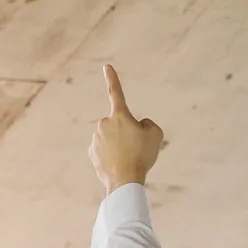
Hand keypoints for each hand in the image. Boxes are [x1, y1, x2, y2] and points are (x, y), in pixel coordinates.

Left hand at [89, 64, 164, 191]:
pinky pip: (104, 150)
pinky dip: (111, 155)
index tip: (106, 66)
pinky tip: (117, 164)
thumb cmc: (142, 156)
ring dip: (119, 144)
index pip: (116, 92)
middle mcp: (104, 123)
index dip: (112, 78)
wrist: (125, 181)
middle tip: (135, 147)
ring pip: (111, 138)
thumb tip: (138, 125)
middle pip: (119, 124)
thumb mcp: (156, 134)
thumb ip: (148, 124)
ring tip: (127, 157)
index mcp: (119, 115)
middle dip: (126, 132)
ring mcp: (95, 139)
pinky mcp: (91, 153)